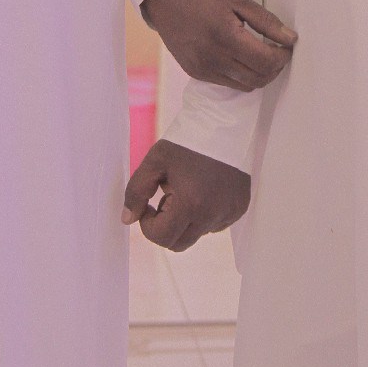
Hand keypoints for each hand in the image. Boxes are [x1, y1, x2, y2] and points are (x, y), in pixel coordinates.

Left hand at [122, 139, 250, 252]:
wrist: (225, 122)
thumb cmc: (187, 141)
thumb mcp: (154, 162)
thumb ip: (136, 192)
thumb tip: (127, 219)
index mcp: (191, 204)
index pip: (161, 238)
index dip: (148, 225)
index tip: (150, 204)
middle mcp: (213, 215)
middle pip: (179, 244)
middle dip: (166, 226)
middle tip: (166, 197)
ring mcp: (229, 213)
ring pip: (198, 233)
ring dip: (186, 220)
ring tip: (188, 188)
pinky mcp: (239, 208)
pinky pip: (215, 224)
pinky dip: (204, 214)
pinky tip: (203, 189)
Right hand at [141, 0, 296, 90]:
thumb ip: (266, 21)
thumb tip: (290, 39)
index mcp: (225, 36)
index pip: (266, 61)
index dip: (283, 56)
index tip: (286, 45)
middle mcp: (213, 58)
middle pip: (259, 78)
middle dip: (275, 67)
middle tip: (277, 50)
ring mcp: (203, 68)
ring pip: (246, 85)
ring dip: (260, 74)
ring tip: (261, 54)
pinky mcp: (195, 73)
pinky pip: (228, 83)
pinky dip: (242, 75)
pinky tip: (241, 56)